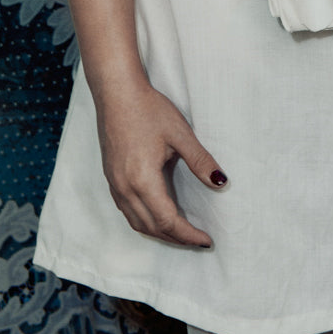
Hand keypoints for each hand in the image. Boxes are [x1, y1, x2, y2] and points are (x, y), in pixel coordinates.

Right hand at [92, 76, 226, 246]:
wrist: (117, 92)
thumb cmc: (148, 109)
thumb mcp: (180, 134)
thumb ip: (200, 161)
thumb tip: (221, 182)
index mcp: (142, 180)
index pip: (168, 221)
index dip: (188, 235)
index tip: (207, 240)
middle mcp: (125, 188)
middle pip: (152, 227)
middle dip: (177, 239)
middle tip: (199, 241)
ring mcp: (115, 184)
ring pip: (137, 223)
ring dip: (160, 233)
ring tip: (182, 234)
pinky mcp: (111, 178)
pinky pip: (127, 211)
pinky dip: (145, 222)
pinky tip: (158, 216)